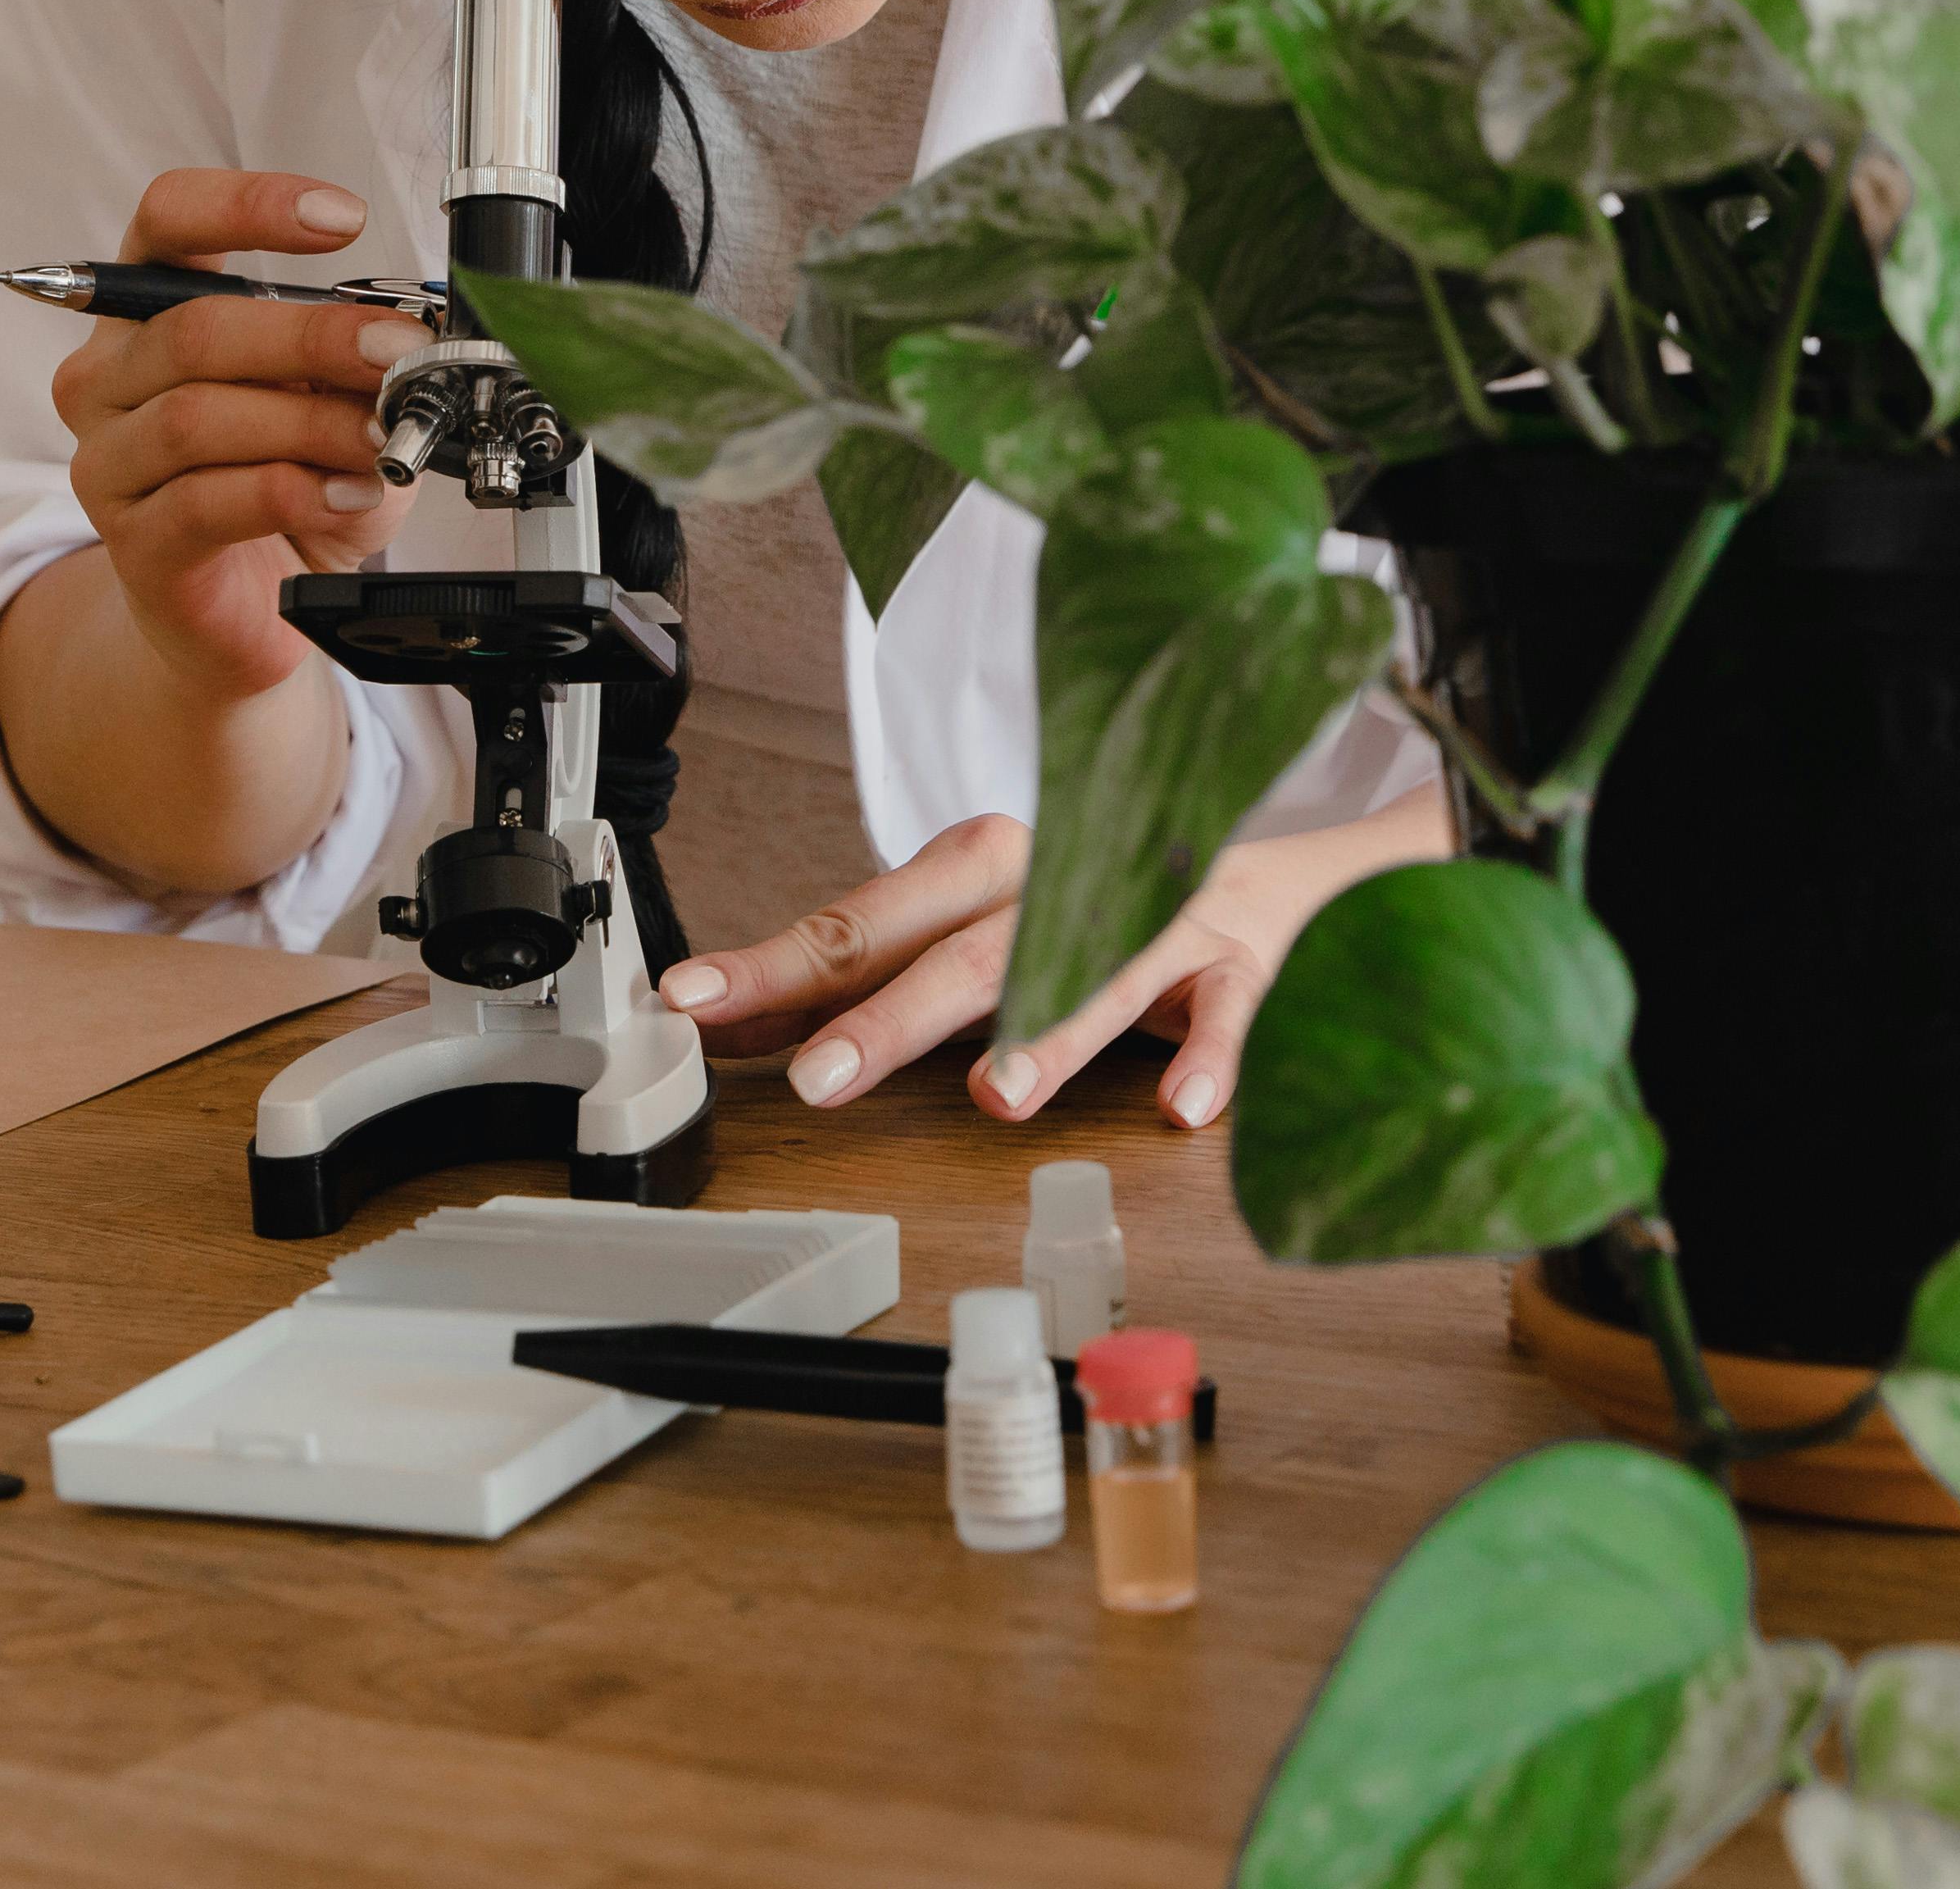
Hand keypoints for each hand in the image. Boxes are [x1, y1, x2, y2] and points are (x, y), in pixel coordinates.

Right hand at [47, 170, 424, 712]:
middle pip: (193, 328)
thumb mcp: (331, 398)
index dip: (247, 205)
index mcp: (151, 311)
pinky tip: (346, 495)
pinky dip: (290, 491)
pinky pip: (205, 501)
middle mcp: (109, 377)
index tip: (340, 218)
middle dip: (312, 335)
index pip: (167, 220)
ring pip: (197, 417)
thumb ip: (351, 355)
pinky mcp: (134, 542)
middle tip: (397, 352)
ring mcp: (110, 462)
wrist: (251, 609)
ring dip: (309, 422)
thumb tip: (405, 327)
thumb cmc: (287, 483)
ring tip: (380, 441)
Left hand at [654, 790, 1450, 1130]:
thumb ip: (868, 976)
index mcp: (979, 870)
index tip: (693, 1003)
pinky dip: (1206, 1053)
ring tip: (995, 1096)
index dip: (775, 967)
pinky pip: (1224, 1007)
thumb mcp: (976, 926)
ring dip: (1046, 1032)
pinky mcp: (1239, 957)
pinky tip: (1178, 1105)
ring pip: (1094, 974)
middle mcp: (1056, 882)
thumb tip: (735, 1022)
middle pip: (963, 954)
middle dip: (887, 1015)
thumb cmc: (1093, 898)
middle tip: (818, 1078)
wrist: (1266, 856)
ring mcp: (1153, 917)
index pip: (862, 924)